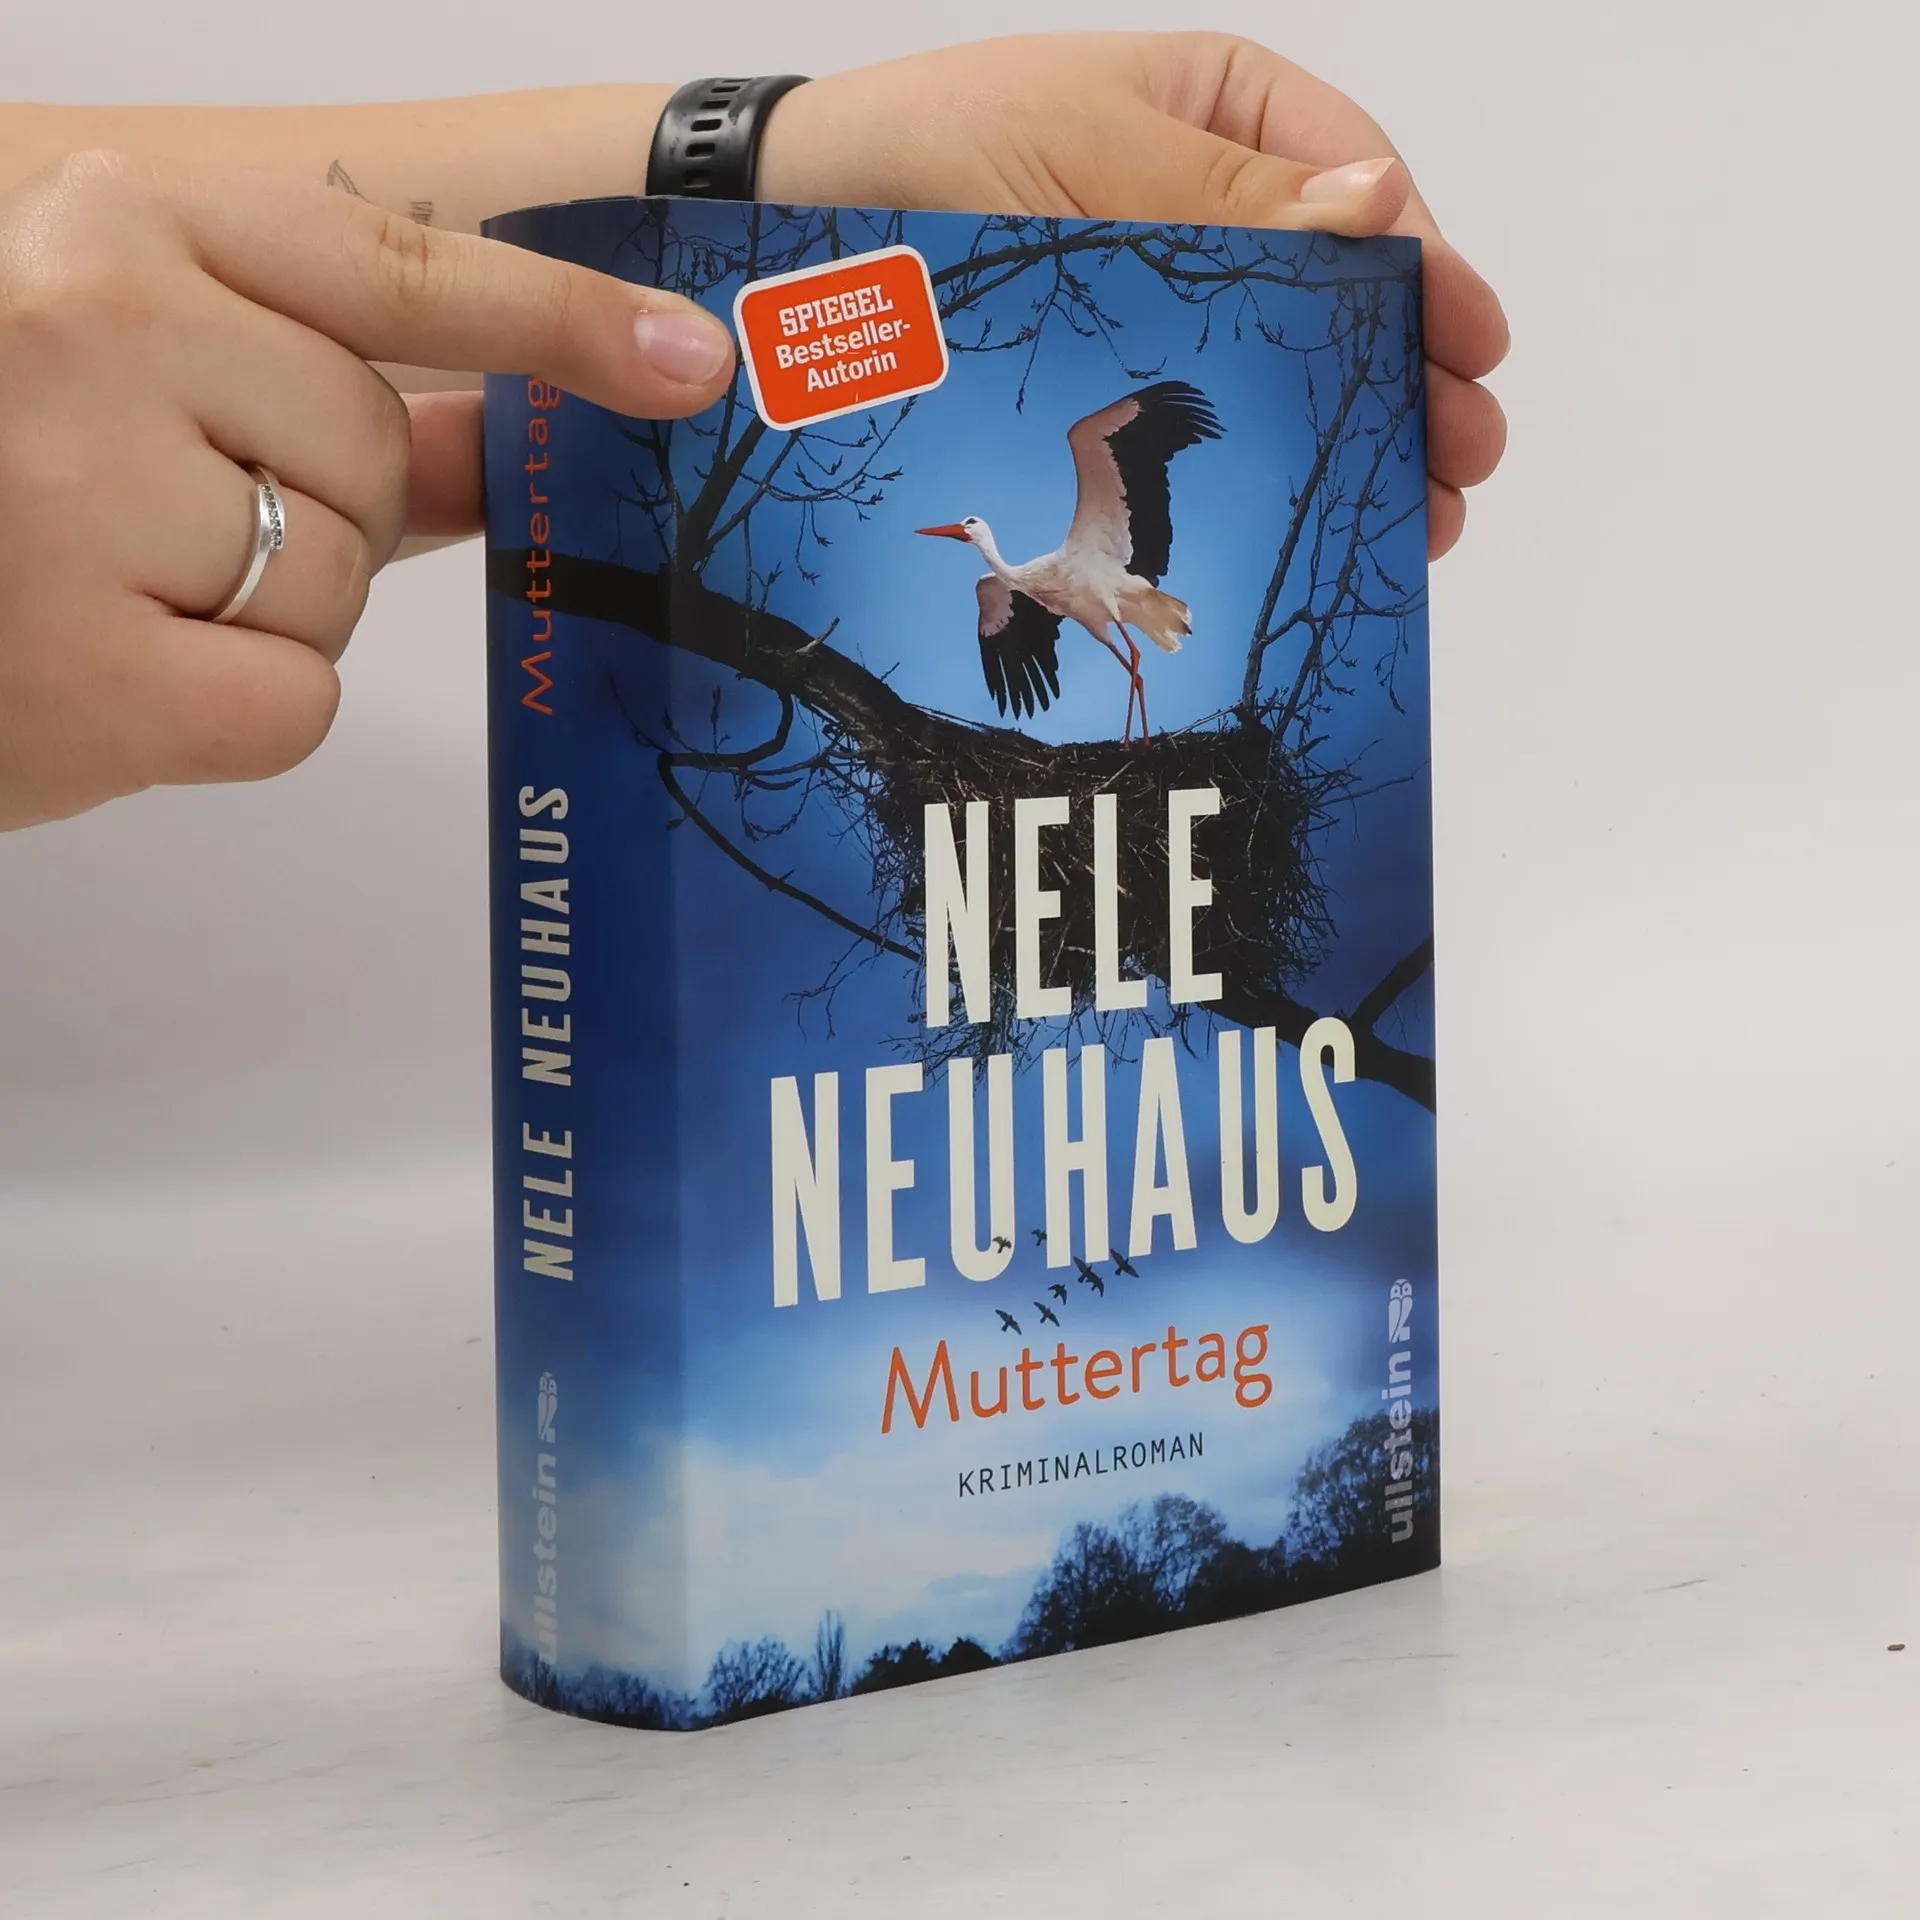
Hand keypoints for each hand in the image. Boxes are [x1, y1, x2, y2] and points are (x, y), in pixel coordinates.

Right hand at [0, 152, 735, 830]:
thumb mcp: (123, 386)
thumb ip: (322, 388)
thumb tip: (511, 421)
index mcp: (108, 231)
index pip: (398, 271)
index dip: (562, 322)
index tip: (692, 359)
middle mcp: (92, 328)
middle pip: (380, 454)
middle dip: (319, 513)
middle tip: (156, 530)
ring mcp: (79, 497)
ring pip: (344, 584)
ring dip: (265, 617)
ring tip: (111, 596)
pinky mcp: (91, 671)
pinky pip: (289, 705)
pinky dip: (231, 718)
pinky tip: (115, 680)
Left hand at [762, 33, 1507, 557]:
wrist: (773, 229)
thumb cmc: (917, 154)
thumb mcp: (1078, 151)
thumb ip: (1221, 198)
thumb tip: (1375, 216)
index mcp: (1214, 113)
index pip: (1354, 187)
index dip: (1423, 271)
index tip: (1470, 347)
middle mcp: (1199, 208)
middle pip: (1337, 292)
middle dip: (1404, 374)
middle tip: (1457, 460)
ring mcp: (1156, 300)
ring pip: (1280, 367)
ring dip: (1351, 434)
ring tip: (1409, 510)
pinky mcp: (1102, 381)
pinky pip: (1201, 424)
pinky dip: (1257, 467)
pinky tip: (1300, 507)